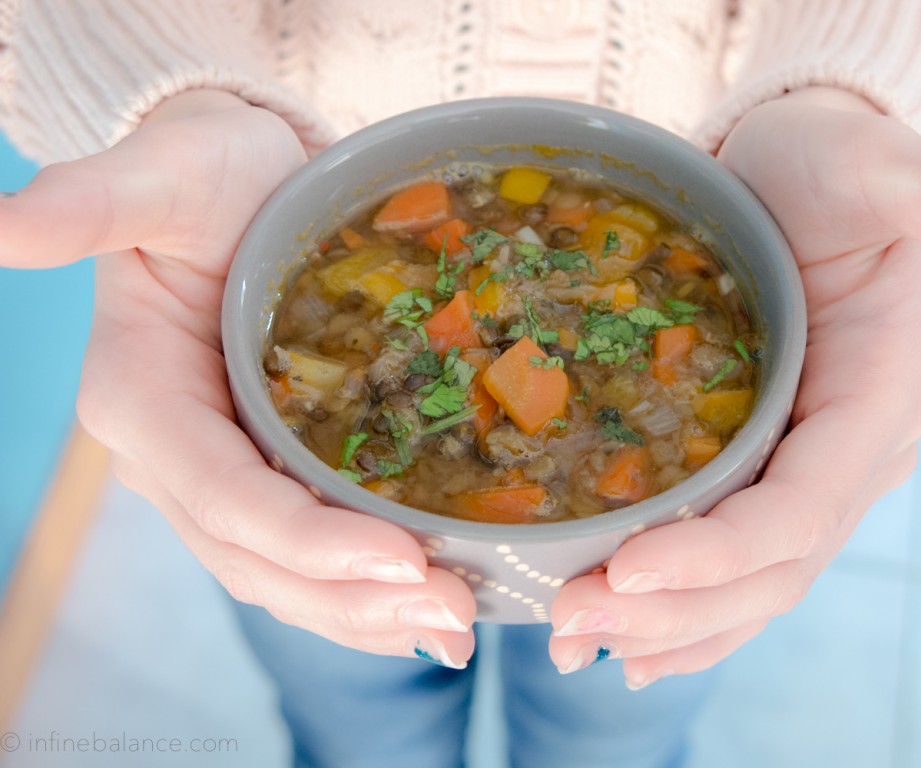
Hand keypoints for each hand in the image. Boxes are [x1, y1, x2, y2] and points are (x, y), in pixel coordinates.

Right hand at [0, 90, 475, 666]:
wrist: (239, 180)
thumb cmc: (203, 173)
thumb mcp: (158, 176)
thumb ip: (92, 201)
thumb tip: (5, 224)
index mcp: (141, 400)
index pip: (223, 495)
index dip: (307, 539)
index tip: (400, 560)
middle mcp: (174, 455)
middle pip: (256, 557)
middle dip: (351, 595)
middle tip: (450, 611)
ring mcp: (219, 471)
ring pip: (280, 573)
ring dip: (363, 611)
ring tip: (450, 625)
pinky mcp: (264, 469)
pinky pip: (301, 550)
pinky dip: (356, 587)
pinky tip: (418, 604)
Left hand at [548, 87, 920, 685]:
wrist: (797, 174)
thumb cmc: (829, 166)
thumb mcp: (879, 167)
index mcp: (879, 398)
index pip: (805, 505)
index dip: (722, 551)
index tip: (626, 570)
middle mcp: (853, 453)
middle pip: (773, 565)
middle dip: (675, 606)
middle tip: (572, 621)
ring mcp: (812, 470)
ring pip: (753, 582)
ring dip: (667, 625)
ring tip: (578, 645)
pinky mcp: (771, 470)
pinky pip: (739, 565)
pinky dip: (689, 614)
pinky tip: (629, 647)